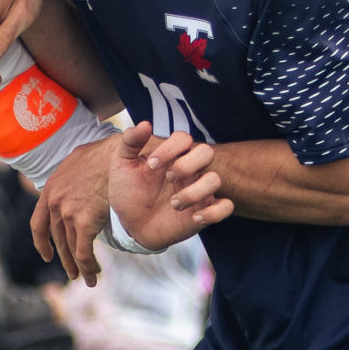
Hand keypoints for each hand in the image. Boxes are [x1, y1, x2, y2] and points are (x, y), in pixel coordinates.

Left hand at [32, 134, 119, 284]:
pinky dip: (88, 266)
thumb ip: (72, 179)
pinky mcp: (84, 222)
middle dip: (65, 259)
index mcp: (50, 189)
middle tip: (72, 273)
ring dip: (79, 267)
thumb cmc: (105, 154)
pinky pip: (84, 252)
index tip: (46, 255)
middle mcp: (54, 203)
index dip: (41, 243)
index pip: (38, 223)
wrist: (118, 153)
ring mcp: (68, 213)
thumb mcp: (78, 161)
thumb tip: (78, 184)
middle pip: (57, 239)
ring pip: (71, 248)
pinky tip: (94, 274)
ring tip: (87, 279)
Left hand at [111, 123, 231, 257]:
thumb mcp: (122, 164)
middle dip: (186, 164)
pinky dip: (213, 212)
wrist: (130, 224)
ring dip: (194, 192)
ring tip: (173, 204)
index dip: (169, 148)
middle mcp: (190, 170)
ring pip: (215, 179)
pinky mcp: (204, 212)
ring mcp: (199, 191)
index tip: (151, 165)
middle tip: (168, 178)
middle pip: (207, 152)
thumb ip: (130, 141)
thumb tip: (145, 124)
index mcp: (173, 155)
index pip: (183, 138)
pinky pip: (226, 208)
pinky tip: (194, 218)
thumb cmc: (129, 191)